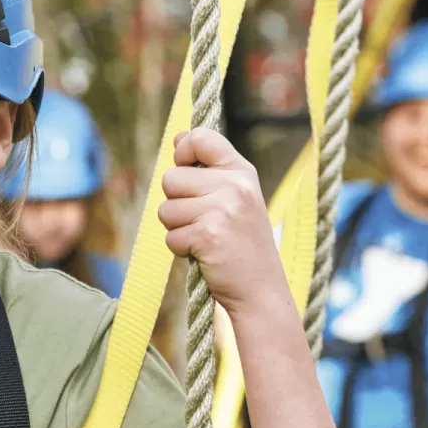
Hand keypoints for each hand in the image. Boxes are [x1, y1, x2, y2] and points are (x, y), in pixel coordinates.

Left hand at [159, 129, 285, 316]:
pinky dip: (180, 249)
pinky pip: (170, 235)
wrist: (261, 290)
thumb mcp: (237, 198)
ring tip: (204, 238)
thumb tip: (178, 138)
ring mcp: (222, 210)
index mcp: (242, 172)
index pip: (200, 137)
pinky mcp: (207, 235)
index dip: (182, 151)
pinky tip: (203, 253)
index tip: (186, 168)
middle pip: (171, 178)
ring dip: (177, 228)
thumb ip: (210, 170)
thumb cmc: (242, 244)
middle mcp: (234, 186)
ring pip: (166, 209)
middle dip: (177, 203)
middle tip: (203, 222)